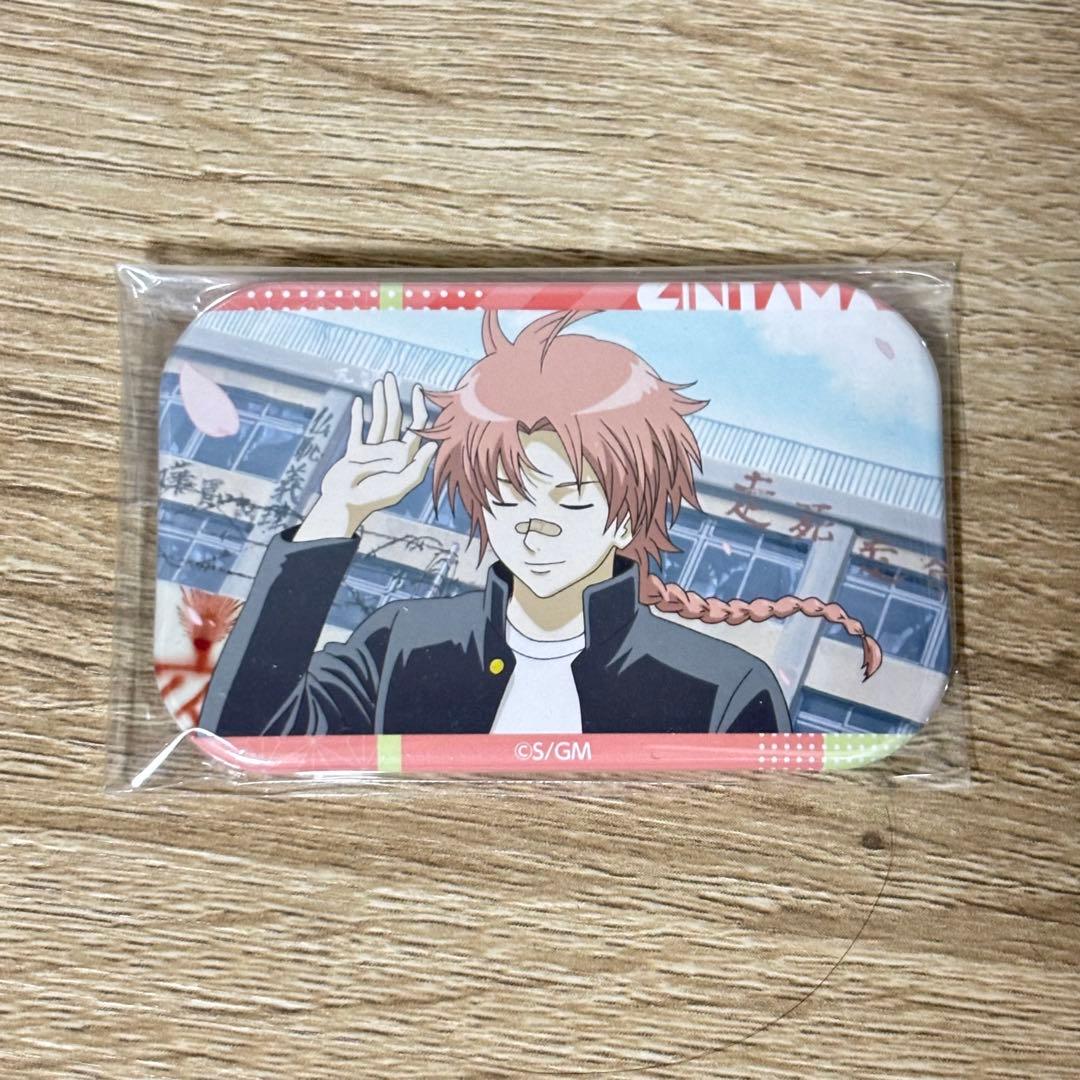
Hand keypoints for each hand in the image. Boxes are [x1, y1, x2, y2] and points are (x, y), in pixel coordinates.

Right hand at [293, 372, 436, 540]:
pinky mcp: (353, 454)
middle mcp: (390, 452)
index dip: (419, 408)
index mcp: (404, 457)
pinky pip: (357, 430)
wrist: (344, 504)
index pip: (416, 428)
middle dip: (393, 397)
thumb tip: (433, 445)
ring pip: (378, 421)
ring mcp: (371, 452)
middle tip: (391, 377)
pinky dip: (358, 416)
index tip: (417, 389)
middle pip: (395, 419)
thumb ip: (417, 466)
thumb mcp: (400, 485)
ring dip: (378, 401)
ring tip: (379, 383)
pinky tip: (360, 402)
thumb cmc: (373, 497)